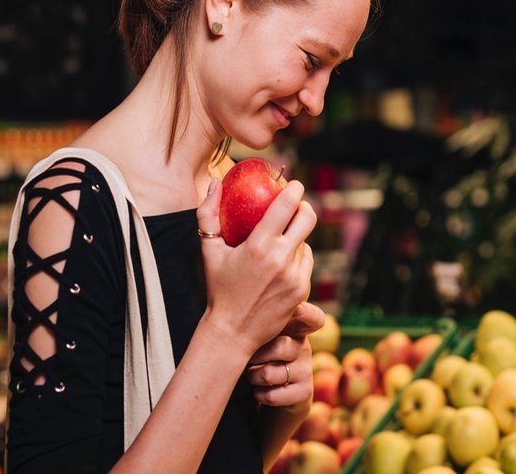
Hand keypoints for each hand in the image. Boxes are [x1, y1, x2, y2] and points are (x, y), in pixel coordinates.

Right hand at [196, 177, 316, 359]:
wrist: (232, 332)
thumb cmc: (219, 288)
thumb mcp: (209, 251)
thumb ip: (207, 214)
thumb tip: (215, 183)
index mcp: (259, 245)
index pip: (287, 205)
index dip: (294, 189)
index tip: (292, 185)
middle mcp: (281, 259)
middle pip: (308, 217)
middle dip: (304, 207)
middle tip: (295, 206)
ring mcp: (295, 276)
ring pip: (306, 242)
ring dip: (298, 236)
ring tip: (281, 240)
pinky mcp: (302, 290)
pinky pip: (306, 263)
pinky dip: (298, 257)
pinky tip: (282, 263)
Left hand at [245, 302, 323, 406]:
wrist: (275, 392)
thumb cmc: (262, 357)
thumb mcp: (262, 338)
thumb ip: (259, 326)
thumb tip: (242, 316)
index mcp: (295, 328)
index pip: (313, 317)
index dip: (306, 312)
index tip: (297, 309)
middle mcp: (304, 347)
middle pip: (279, 346)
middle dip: (255, 356)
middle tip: (249, 358)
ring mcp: (306, 370)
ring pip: (269, 374)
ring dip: (253, 377)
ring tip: (253, 374)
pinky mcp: (304, 392)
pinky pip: (272, 395)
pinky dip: (259, 395)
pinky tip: (261, 390)